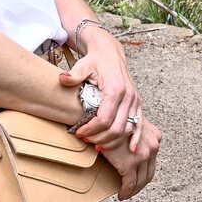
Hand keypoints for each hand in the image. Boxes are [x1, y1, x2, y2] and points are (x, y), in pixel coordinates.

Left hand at [58, 28, 143, 147]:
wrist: (110, 51)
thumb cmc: (95, 59)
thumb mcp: (82, 65)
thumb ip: (74, 75)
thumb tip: (63, 79)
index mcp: (115, 89)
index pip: (104, 119)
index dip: (91, 130)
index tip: (79, 133)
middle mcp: (128, 96)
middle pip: (116, 128)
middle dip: (100, 138)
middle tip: (85, 140)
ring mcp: (135, 100)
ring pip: (127, 129)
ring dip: (112, 141)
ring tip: (97, 144)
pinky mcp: (137, 103)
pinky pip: (139, 124)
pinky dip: (135, 138)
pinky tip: (131, 150)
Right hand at [97, 119, 161, 199]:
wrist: (106, 117)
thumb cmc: (115, 118)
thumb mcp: (131, 124)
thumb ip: (136, 135)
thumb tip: (131, 147)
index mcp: (155, 137)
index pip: (152, 161)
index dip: (145, 172)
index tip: (137, 180)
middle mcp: (153, 146)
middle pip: (149, 173)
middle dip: (140, 184)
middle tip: (131, 190)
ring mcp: (143, 156)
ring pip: (141, 180)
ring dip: (134, 190)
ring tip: (126, 194)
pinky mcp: (130, 164)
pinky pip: (129, 183)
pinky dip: (126, 191)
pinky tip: (121, 194)